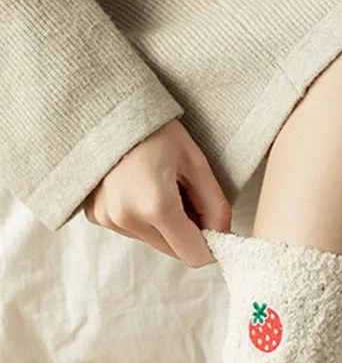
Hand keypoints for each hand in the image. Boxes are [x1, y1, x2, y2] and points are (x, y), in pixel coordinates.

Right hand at [84, 120, 231, 267]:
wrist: (103, 107)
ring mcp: (108, 219)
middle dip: (190, 233)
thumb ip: (216, 206)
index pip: (194, 256)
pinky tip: (141, 188)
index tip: (218, 232)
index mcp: (155, 206)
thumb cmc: (153, 128)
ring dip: (167, 226)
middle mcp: (127, 218)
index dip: (212, 248)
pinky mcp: (96, 216)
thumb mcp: (195, 162)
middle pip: (175, 251)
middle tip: (189, 197)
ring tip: (161, 186)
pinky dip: (146, 219)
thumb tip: (222, 235)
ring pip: (156, 242)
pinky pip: (134, 231)